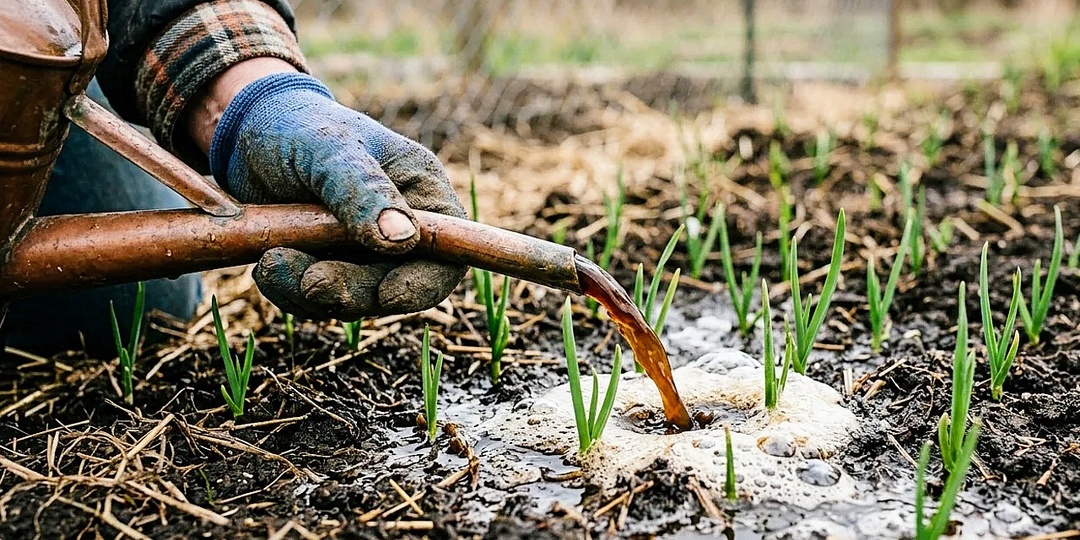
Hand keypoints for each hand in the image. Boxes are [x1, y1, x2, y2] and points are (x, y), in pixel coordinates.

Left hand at [206, 71, 466, 318]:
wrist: (246, 131)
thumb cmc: (298, 126)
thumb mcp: (330, 148)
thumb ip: (365, 190)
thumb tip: (403, 240)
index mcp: (421, 192)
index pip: (447, 253)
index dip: (424, 283)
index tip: (385, 295)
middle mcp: (400, 228)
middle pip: (396, 285)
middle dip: (353, 290)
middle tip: (311, 281)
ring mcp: (362, 252)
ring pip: (353, 299)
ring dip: (313, 292)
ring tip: (272, 260)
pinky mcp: (327, 266)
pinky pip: (317, 300)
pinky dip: (291, 291)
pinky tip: (266, 263)